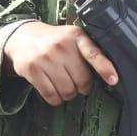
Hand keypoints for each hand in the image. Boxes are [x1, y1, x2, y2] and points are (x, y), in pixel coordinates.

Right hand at [1, 21, 117, 106]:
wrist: (22, 36)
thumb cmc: (54, 41)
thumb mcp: (72, 37)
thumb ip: (88, 50)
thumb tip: (107, 74)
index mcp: (75, 36)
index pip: (93, 53)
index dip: (105, 68)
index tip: (113, 80)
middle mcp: (60, 45)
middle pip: (81, 80)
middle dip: (82, 87)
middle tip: (78, 83)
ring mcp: (45, 58)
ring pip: (67, 91)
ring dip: (69, 94)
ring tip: (65, 85)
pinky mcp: (32, 70)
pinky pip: (51, 95)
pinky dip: (56, 99)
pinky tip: (55, 92)